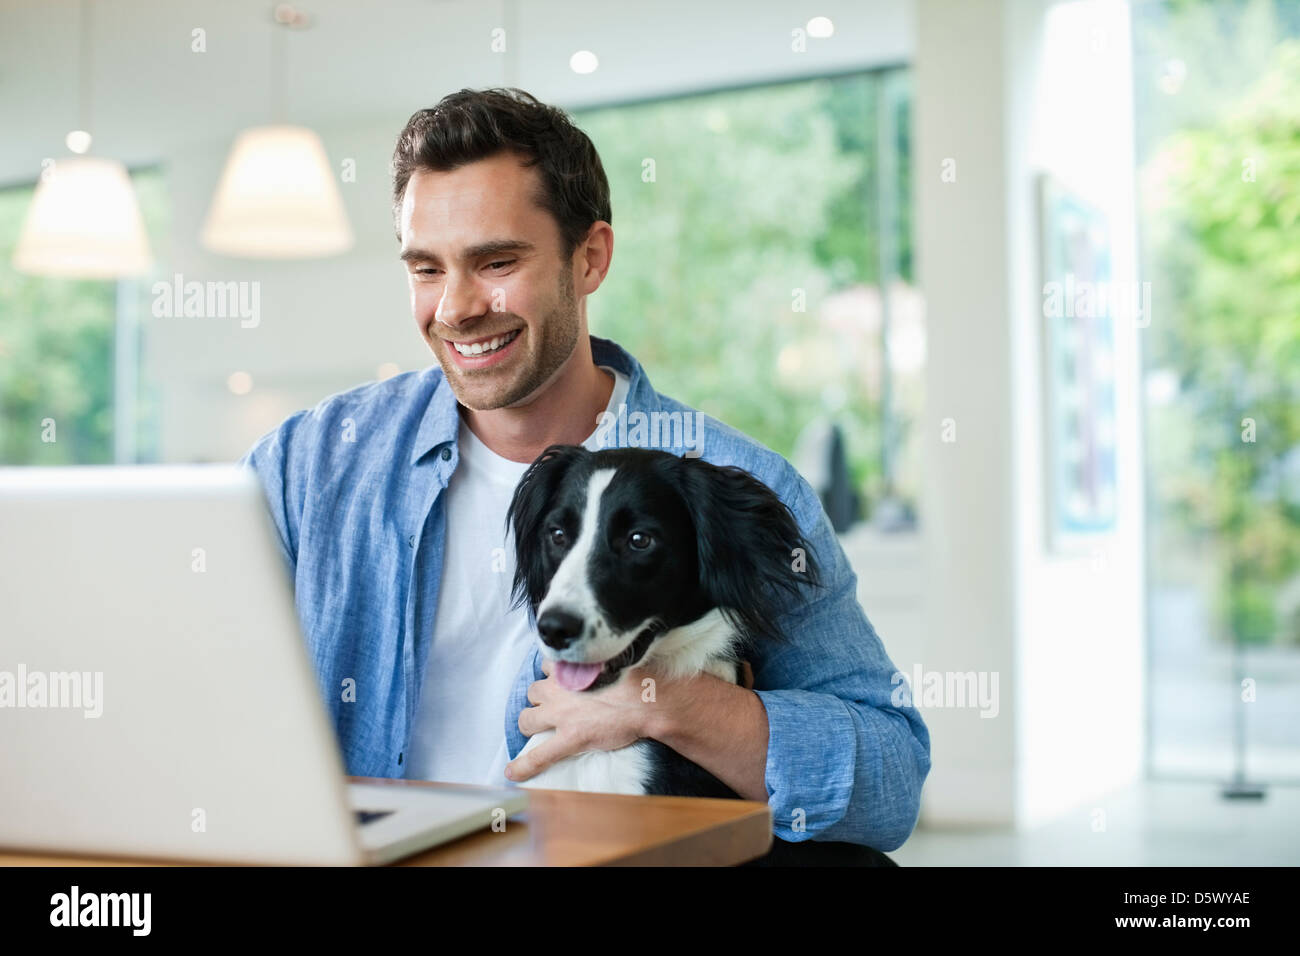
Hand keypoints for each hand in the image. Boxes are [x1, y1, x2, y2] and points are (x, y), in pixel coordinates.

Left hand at [503, 657, 658, 781]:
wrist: (647, 701)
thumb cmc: (637, 679)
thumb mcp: (612, 660)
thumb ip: (596, 662)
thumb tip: (602, 660)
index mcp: (571, 669)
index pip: (549, 665)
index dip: (552, 675)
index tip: (557, 679)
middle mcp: (560, 689)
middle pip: (533, 691)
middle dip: (539, 699)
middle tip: (552, 708)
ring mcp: (562, 715)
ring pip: (527, 718)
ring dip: (532, 722)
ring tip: (541, 730)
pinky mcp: (570, 738)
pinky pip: (538, 755)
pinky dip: (524, 765)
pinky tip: (513, 772)